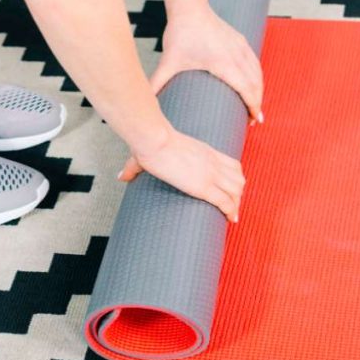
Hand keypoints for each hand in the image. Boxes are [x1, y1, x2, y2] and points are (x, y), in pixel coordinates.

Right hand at [118, 127, 243, 222]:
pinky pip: (226, 201)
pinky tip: (231, 218)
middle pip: (239, 179)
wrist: (155, 141)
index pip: (232, 165)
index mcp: (206, 151)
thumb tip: (121, 176)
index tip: (232, 190)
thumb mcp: (147, 155)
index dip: (235, 179)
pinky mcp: (204, 186)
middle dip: (239, 193)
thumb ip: (135, 167)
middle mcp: (213, 162)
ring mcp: (211, 174)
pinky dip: (231, 211)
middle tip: (233, 206)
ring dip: (237, 203)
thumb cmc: (149, 145)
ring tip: (232, 214)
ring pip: (237, 190)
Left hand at [151, 4, 264, 122]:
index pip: (246, 88)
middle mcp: (236, 55)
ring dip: (259, 90)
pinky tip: (254, 84)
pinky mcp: (240, 40)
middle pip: (255, 83)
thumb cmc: (180, 33)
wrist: (189, 7)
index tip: (254, 120)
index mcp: (223, 63)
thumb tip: (143, 100)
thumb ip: (157, 82)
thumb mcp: (169, 61)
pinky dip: (257, 76)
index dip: (253, 106)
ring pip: (257, 73)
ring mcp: (240, 46)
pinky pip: (254, 62)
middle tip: (253, 121)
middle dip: (257, 103)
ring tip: (255, 106)